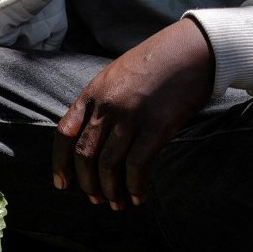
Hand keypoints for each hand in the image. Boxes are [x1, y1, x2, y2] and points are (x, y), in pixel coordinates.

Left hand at [53, 19, 214, 208]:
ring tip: (117, 203)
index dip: (60, 163)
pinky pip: (138, 165)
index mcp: (94, 91)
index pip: (65, 133)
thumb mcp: (118, 75)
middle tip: (96, 199)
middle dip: (88, 183)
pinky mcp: (156, 126)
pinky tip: (139, 196)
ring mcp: (130, 116)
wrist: (192, 48)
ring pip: (108, 164)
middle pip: (85, 154)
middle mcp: (107, 105)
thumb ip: (103, 102)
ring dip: (111, 190)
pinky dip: (135, 186)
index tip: (63, 184)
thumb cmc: (159, 61)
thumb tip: (97, 136)